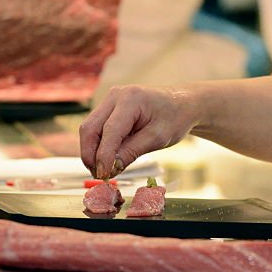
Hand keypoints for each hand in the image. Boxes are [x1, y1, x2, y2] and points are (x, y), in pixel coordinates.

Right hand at [79, 85, 197, 179]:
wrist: (181, 104)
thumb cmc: (175, 118)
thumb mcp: (158, 138)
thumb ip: (132, 152)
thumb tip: (109, 169)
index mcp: (131, 98)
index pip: (110, 131)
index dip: (103, 155)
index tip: (103, 175)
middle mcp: (116, 95)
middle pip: (90, 128)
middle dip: (90, 154)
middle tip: (100, 176)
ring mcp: (110, 100)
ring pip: (89, 128)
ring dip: (92, 151)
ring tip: (104, 170)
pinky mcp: (108, 107)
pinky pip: (95, 128)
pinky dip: (97, 145)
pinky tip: (107, 159)